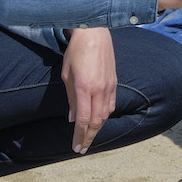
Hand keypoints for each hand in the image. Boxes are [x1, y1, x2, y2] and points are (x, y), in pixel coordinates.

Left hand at [62, 27, 117, 152]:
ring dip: (97, 128)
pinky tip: (99, 120)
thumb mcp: (66, 75)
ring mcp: (109, 86)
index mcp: (85, 88)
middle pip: (97, 121)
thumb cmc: (76, 51)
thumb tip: (74, 118)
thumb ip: (71, 98)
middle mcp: (99, 89)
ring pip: (106, 115)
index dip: (80, 136)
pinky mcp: (114, 82)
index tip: (76, 148)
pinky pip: (111, 104)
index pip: (84, 120)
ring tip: (88, 137)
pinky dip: (105, 116)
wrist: (94, 32)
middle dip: (89, 137)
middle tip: (82, 149)